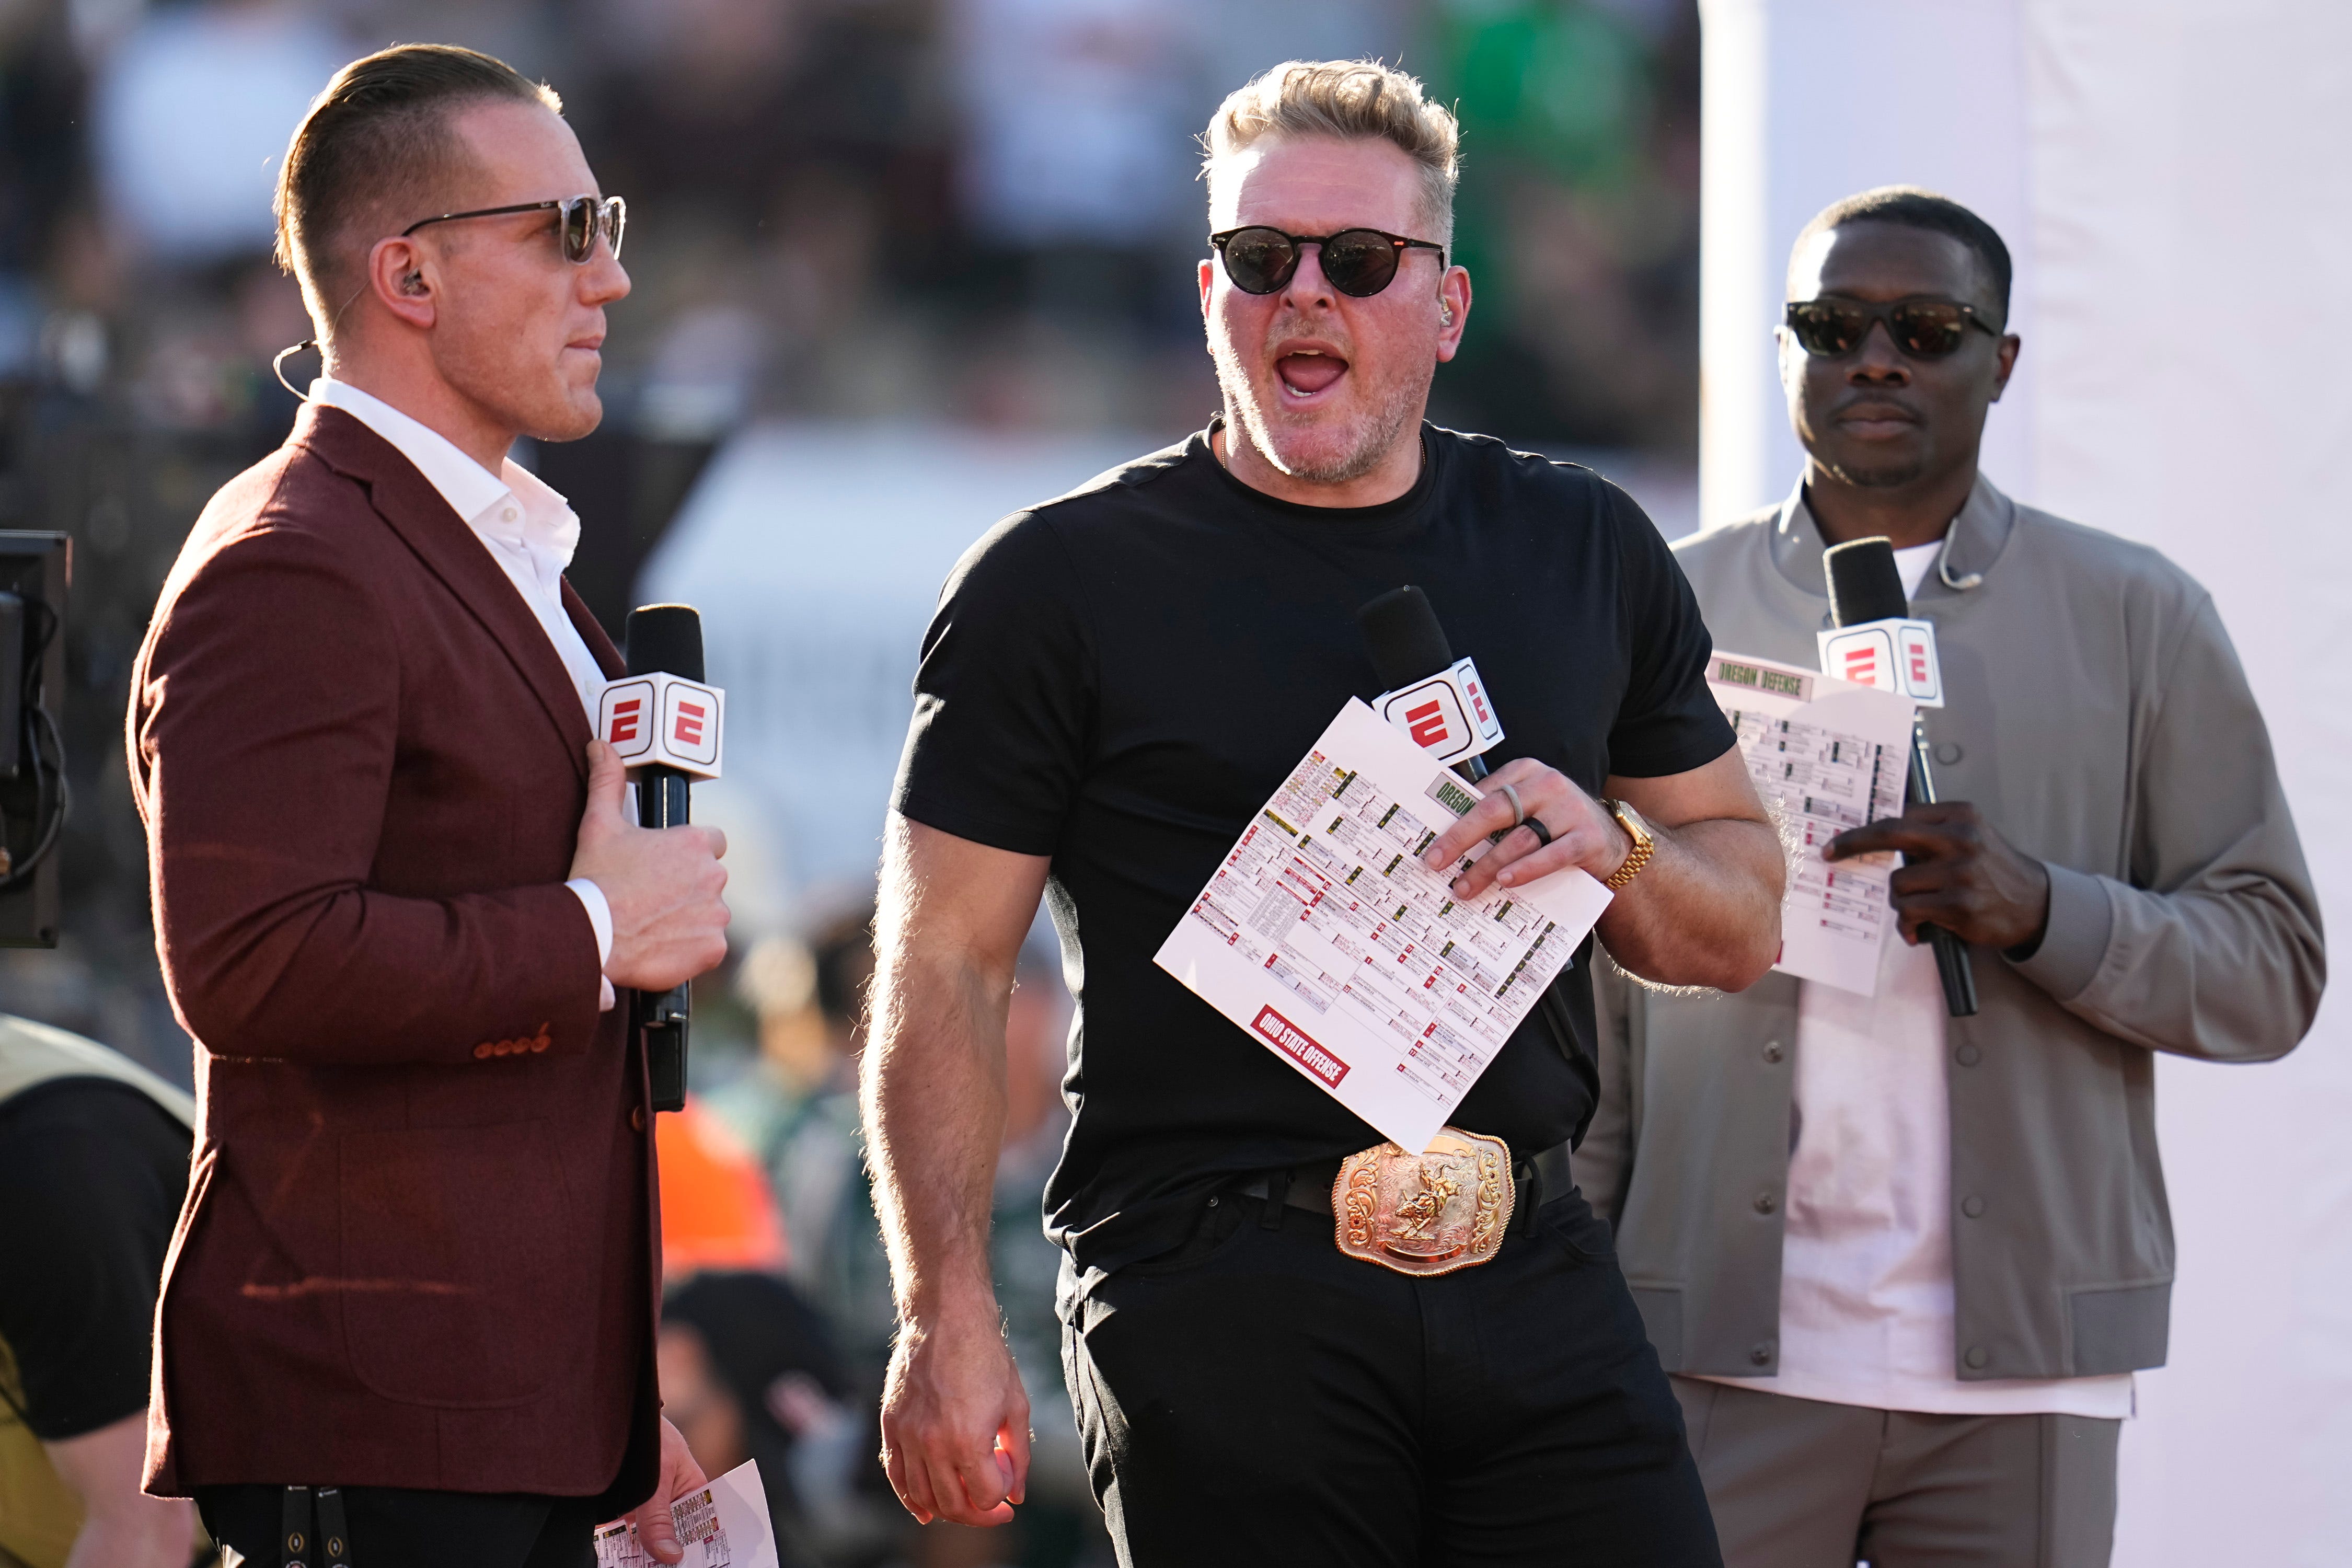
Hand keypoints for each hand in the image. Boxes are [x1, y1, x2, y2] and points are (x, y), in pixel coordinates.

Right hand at [568, 740, 729, 990]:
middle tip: (651, 897)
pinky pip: (710, 945)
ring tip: (653, 923)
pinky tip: (662, 944)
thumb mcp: (598, 824)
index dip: (690, 853)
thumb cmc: (594, 877)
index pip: (713, 842)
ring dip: (691, 917)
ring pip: (711, 912)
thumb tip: (601, 745)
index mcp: (695, 843)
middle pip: (710, 879)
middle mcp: (713, 876)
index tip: (666, 865)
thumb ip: (606, 781)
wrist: (590, 935)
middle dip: (688, 886)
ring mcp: (717, 914)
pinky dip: (692, 948)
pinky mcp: (713, 948)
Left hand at [612, 1416, 708, 1565]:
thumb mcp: (656, 1478)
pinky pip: (624, 1539)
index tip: (697, 1563)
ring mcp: (647, 1511)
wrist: (613, 1420)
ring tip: (637, 1566)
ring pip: (649, 1544)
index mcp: (692, 1492)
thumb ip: (659, 1518)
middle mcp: (671, 1504)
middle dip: (669, 1557)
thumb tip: (671, 1556)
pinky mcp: (623, 1515)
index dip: (702, 1547)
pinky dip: (621, 1551)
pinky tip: (619, 1559)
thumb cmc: (648, 1436)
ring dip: (643, 1557)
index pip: (704, 1525)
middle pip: (675, 1539)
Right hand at [879, 1304, 1030, 1527]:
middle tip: (993, 1503)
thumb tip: (1017, 1494)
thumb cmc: (986, 1357)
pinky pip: (896, 1476)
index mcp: (968, 1439)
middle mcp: (932, 1443)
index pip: (985, 1496)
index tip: (1008, 1477)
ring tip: (965, 1500)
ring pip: (923, 1497)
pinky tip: (925, 1509)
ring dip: (947, 1509)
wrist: (946, 1318)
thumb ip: (1019, 1454)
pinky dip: (910, 1499)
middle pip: (953, 1505)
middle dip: (978, 1512)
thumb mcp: (1016, 1404)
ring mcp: (907, 1436)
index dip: (1002, 1494)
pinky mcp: (891, 1426)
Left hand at [1418, 757, 1629, 900]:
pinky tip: (1506, 881)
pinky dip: (1526, 869)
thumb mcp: (1529, 808)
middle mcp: (1548, 785)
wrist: (1611, 842)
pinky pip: (1551, 856)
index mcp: (1526, 772)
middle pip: (1495, 811)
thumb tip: (1447, 838)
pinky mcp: (1586, 838)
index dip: (1454, 819)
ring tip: (1465, 886)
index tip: (1431, 843)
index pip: (1483, 794)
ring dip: (1487, 866)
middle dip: (1461, 838)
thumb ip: (1497, 813)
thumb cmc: (1556, 825)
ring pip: (1519, 839)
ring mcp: (1569, 810)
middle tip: (1436, 862)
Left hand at [1826, 801, 2050, 951]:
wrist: (2034, 903)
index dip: (1865, 830)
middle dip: (1854, 844)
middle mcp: (1962, 839)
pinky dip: (1908, 925)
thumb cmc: (1991, 870)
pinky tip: (1919, 930)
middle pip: (1892, 834)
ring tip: (1918, 911)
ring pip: (1898, 884)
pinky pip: (1910, 912)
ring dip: (1899, 902)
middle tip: (1831, 853)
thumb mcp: (1970, 836)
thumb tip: (1874, 834)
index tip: (1839, 840)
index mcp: (1961, 816)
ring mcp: (1961, 872)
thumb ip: (1931, 831)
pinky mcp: (1960, 905)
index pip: (1901, 816)